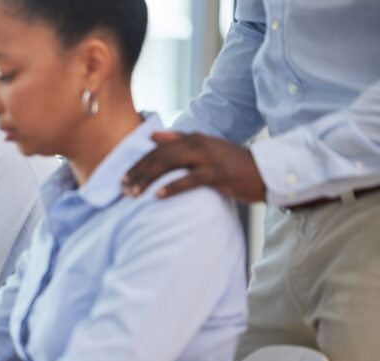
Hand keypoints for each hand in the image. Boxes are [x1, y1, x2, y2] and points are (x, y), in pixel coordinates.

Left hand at [123, 132, 265, 202]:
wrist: (265, 171)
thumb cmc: (231, 163)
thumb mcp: (205, 148)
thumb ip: (179, 140)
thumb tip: (152, 136)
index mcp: (193, 138)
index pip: (157, 149)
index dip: (138, 163)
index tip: (122, 178)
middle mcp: (198, 144)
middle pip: (159, 156)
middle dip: (138, 172)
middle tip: (123, 188)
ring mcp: (208, 158)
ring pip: (170, 165)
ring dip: (148, 179)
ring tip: (134, 193)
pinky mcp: (218, 174)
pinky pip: (190, 179)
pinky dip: (172, 187)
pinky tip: (157, 196)